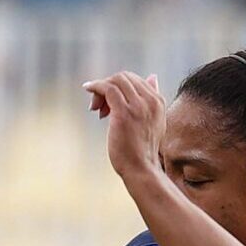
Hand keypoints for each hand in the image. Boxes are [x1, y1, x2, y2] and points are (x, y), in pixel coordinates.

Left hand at [82, 73, 168, 189]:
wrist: (141, 169)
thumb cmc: (143, 150)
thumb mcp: (154, 120)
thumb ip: (152, 98)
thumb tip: (153, 76)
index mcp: (157, 100)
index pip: (135, 79)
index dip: (118, 86)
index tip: (108, 103)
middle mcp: (149, 100)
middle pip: (124, 77)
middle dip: (108, 86)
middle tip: (99, 106)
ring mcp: (137, 106)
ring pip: (116, 81)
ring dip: (101, 89)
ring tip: (96, 108)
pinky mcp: (123, 113)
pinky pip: (108, 89)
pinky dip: (96, 86)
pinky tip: (88, 88)